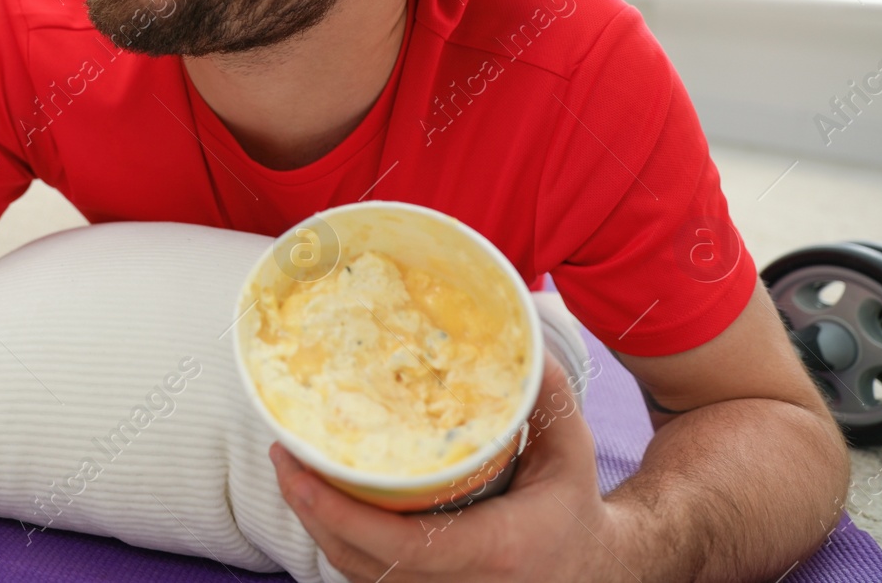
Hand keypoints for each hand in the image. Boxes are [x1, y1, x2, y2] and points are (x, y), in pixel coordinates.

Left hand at [272, 359, 628, 582]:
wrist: (598, 569)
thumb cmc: (575, 505)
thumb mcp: (570, 446)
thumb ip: (544, 390)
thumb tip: (516, 325)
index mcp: (497, 548)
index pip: (401, 545)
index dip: (340, 513)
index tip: (301, 469)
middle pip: (362, 562)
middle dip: (312, 511)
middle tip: (282, 454)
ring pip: (357, 576)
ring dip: (317, 527)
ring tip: (292, 470)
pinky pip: (369, 580)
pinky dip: (339, 544)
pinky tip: (320, 503)